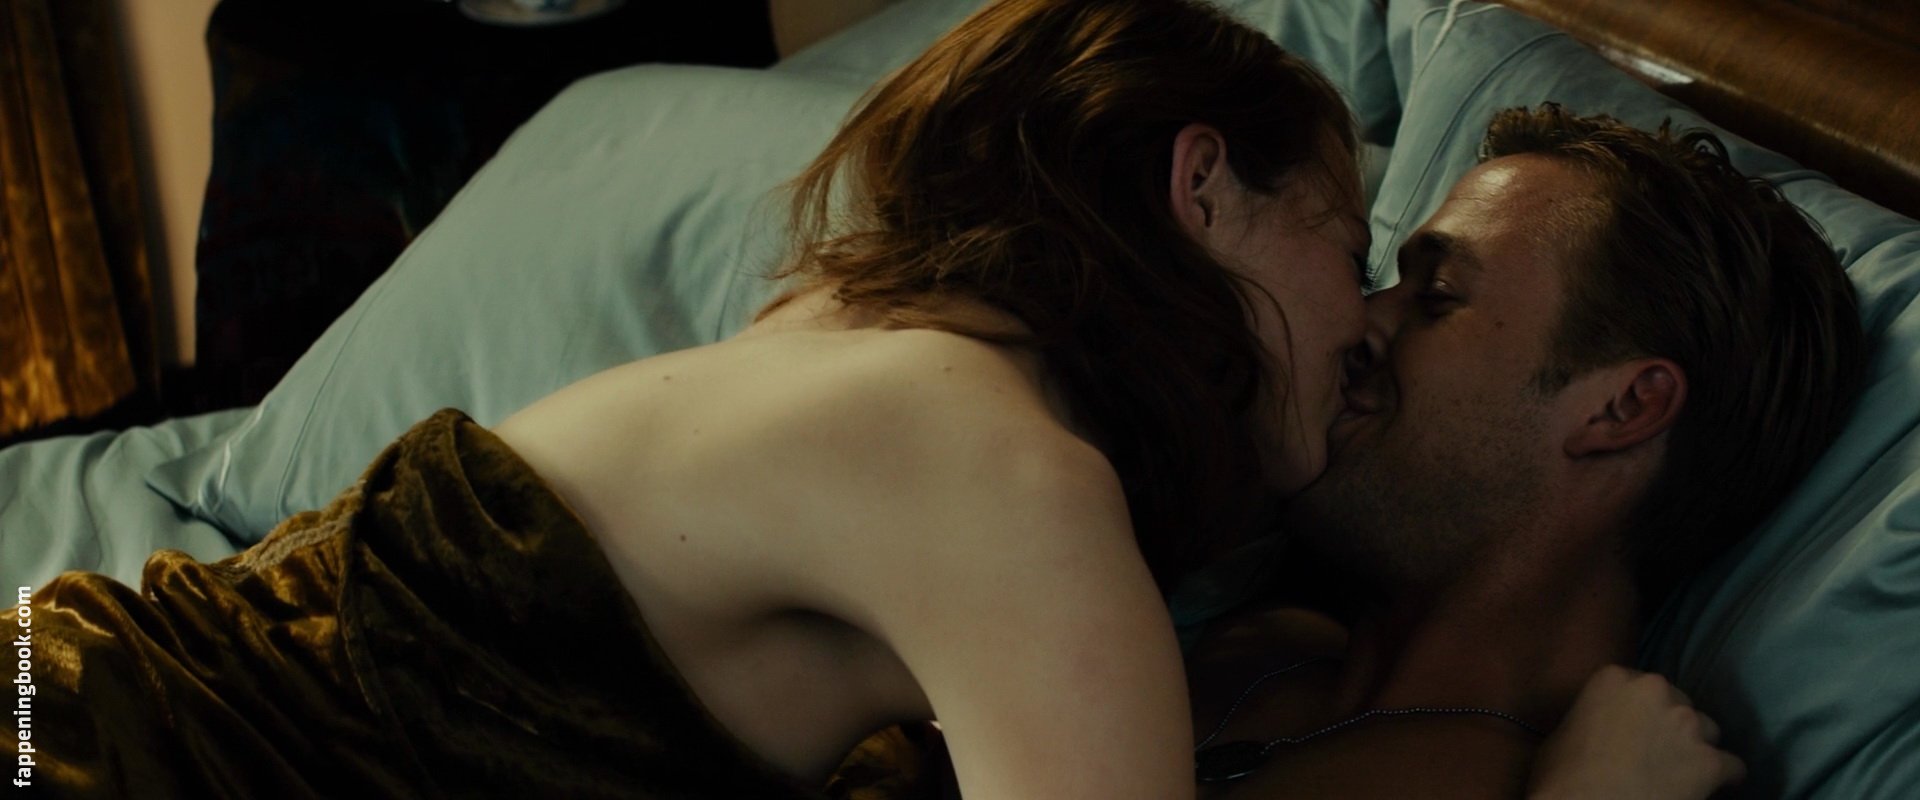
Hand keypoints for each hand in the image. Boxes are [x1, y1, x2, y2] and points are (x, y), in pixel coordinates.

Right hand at [1527, 665, 1744, 799]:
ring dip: (1695, 748)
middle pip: (1678, 704)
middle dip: (1670, 727)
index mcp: (1614, 679)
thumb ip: (1591, 717)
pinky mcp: (1709, 761)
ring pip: (1708, 731)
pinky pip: (1733, 766)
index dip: (1638, 712)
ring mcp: (1687, 725)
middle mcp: (1656, 690)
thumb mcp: (1562, 733)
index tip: (1632, 731)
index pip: (1639, 686)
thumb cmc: (1561, 777)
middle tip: (1654, 754)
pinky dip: (1723, 778)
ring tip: (1679, 773)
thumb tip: (1600, 730)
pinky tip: (1706, 790)